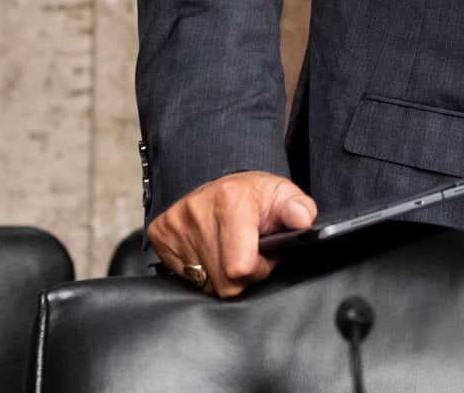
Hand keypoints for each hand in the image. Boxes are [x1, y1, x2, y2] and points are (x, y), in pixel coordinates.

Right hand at [146, 170, 316, 297]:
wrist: (219, 181)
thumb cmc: (253, 193)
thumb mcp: (282, 194)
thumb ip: (299, 208)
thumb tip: (304, 220)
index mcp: (231, 200)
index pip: (241, 268)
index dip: (258, 268)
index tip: (263, 254)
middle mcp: (197, 212)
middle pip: (221, 282)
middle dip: (241, 274)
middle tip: (248, 252)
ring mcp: (175, 225)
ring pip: (203, 282)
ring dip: (220, 273)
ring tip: (230, 248)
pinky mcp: (159, 234)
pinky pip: (183, 275)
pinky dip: (200, 269)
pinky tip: (210, 249)